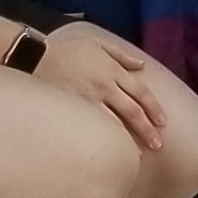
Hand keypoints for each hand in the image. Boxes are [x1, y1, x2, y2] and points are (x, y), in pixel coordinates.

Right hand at [31, 22, 167, 152]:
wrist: (35, 56)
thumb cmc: (67, 50)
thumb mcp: (97, 43)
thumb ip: (121, 55)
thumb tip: (141, 65)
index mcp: (112, 70)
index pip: (140, 92)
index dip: (153, 108)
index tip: (162, 122)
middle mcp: (104, 86)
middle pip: (132, 111)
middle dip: (147, 129)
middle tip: (158, 144)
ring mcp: (88, 99)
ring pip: (115, 122)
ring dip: (129, 139)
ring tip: (139, 155)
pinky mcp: (74, 109)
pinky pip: (94, 126)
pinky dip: (105, 138)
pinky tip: (112, 150)